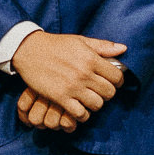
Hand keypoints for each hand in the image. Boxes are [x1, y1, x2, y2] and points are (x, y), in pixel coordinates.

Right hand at [11, 32, 126, 132]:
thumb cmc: (56, 44)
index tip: (111, 82)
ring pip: (96, 105)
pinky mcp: (60, 97)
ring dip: (94, 104)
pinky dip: (82, 114)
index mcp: (91, 59)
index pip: (117, 77)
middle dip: (107, 94)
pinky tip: (78, 108)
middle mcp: (84, 74)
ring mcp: (72, 87)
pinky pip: (79, 113)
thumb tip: (123, 49)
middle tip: (99, 91)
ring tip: (88, 99)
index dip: (117, 81)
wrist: (29, 50)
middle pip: (109, 93)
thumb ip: (102, 46)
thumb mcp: (80, 41)